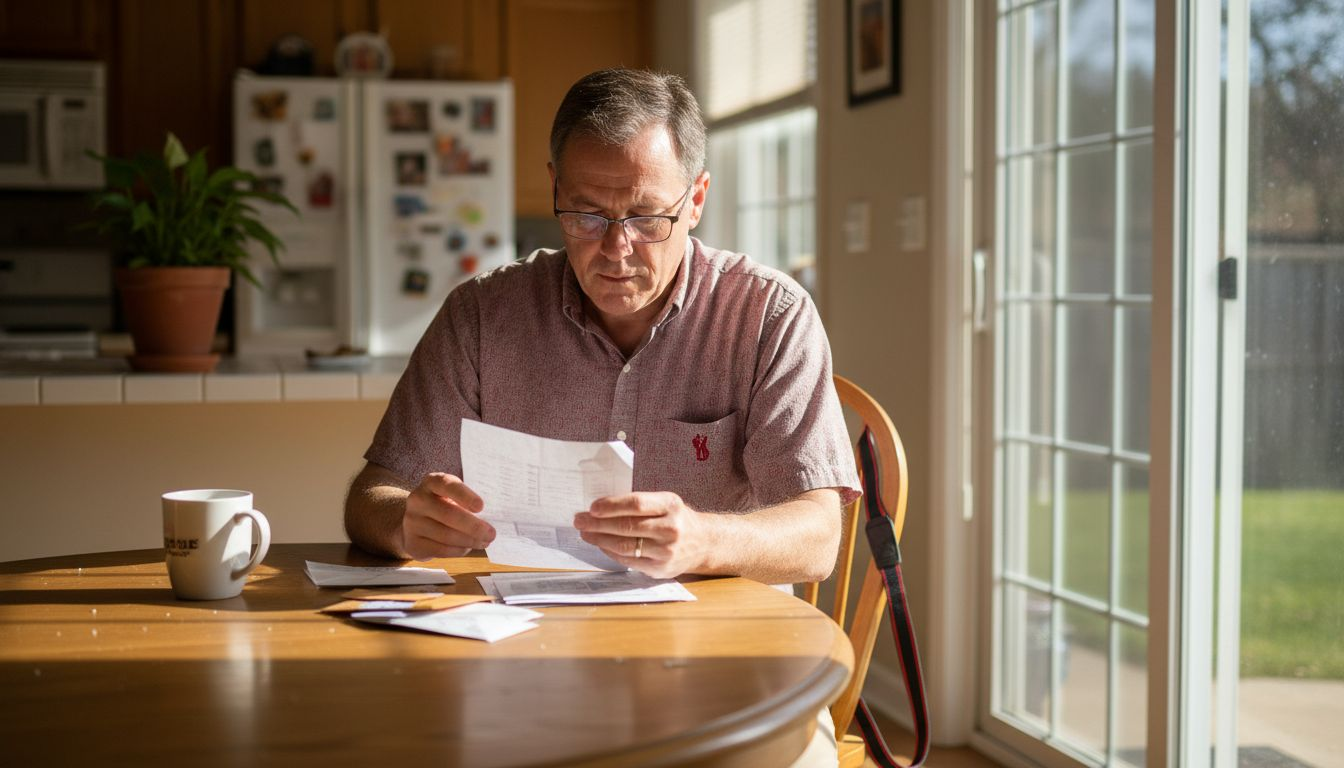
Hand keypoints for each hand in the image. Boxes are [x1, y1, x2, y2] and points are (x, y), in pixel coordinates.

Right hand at [400, 472, 494, 559]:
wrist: (416, 523)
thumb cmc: (444, 505)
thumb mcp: (453, 496)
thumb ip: (468, 501)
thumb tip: (492, 517)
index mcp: (431, 482)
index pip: (447, 485)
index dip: (465, 495)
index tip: (481, 507)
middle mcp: (418, 500)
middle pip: (449, 514)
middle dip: (474, 526)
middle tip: (491, 533)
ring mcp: (412, 522)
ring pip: (446, 535)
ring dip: (470, 541)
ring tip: (484, 542)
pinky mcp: (413, 542)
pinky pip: (441, 550)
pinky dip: (459, 550)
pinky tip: (468, 548)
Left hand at [573, 491, 707, 578]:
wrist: (703, 543)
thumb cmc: (676, 519)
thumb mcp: (666, 503)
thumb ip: (640, 504)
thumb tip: (600, 508)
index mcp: (671, 505)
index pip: (636, 504)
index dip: (611, 506)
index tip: (592, 507)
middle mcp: (671, 528)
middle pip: (627, 526)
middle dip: (598, 524)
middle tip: (580, 520)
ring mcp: (666, 551)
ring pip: (625, 546)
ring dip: (600, 540)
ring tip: (586, 534)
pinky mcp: (660, 568)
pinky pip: (628, 561)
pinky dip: (611, 552)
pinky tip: (601, 545)